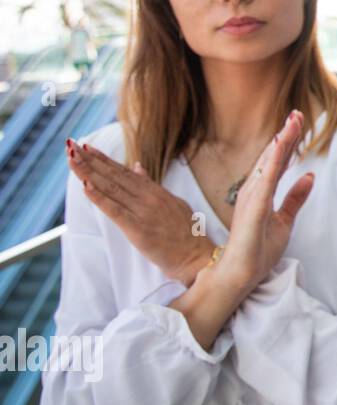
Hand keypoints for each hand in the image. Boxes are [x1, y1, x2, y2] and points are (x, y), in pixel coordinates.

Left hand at [67, 138, 214, 285]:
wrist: (196, 257)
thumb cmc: (187, 235)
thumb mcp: (174, 203)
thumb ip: (153, 186)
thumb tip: (137, 168)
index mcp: (157, 192)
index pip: (125, 172)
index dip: (105, 160)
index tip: (88, 148)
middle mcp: (149, 198)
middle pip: (115, 176)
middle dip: (92, 161)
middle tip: (72, 147)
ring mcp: (143, 212)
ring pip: (111, 189)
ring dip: (89, 173)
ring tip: (73, 160)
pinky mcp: (138, 228)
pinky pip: (115, 210)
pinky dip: (99, 198)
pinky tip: (86, 187)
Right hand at [211, 109, 314, 296]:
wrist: (241, 276)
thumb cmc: (258, 251)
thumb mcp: (284, 221)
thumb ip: (295, 199)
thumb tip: (309, 176)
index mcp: (261, 193)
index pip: (275, 162)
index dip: (286, 141)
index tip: (297, 121)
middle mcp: (254, 191)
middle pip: (271, 156)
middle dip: (285, 134)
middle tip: (296, 113)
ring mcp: (252, 198)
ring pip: (269, 163)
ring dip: (281, 141)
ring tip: (293, 121)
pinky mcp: (253, 208)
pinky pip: (266, 180)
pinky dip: (274, 161)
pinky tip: (281, 145)